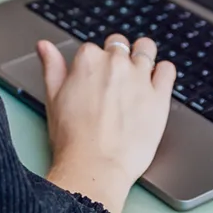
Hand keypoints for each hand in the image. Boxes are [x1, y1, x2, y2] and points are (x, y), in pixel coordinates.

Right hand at [40, 33, 175, 212]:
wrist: (95, 166)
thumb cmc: (72, 138)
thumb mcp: (52, 97)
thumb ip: (51, 66)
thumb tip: (45, 46)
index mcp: (88, 59)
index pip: (93, 49)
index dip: (93, 64)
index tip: (94, 78)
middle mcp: (115, 62)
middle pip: (119, 46)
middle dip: (117, 57)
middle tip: (115, 78)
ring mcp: (139, 78)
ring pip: (146, 49)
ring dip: (142, 56)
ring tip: (139, 71)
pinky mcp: (159, 96)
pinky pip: (168, 70)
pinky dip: (163, 72)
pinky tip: (157, 80)